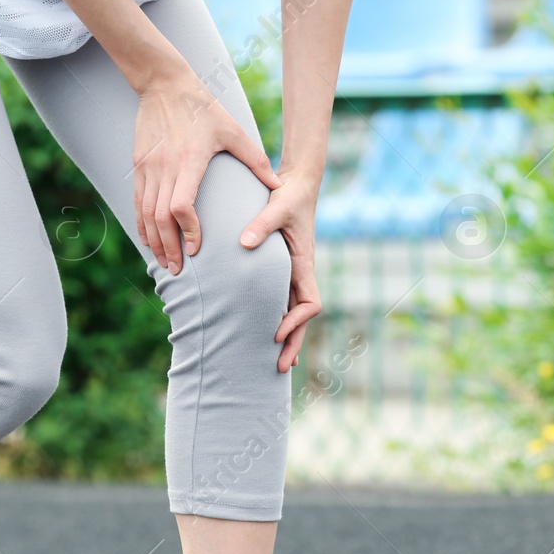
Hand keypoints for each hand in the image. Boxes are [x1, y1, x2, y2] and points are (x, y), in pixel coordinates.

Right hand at [132, 67, 280, 274]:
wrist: (164, 85)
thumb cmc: (203, 108)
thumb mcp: (233, 130)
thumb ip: (255, 159)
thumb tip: (277, 185)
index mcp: (189, 161)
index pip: (181, 206)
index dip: (188, 231)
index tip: (197, 249)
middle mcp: (165, 168)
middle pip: (161, 218)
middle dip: (169, 248)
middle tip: (179, 270)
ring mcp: (149, 168)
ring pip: (146, 214)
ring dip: (154, 242)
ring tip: (164, 263)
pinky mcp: (139, 166)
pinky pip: (137, 203)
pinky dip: (142, 225)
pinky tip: (149, 241)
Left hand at [239, 167, 321, 373]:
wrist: (296, 184)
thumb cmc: (288, 195)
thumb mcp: (276, 207)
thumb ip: (261, 224)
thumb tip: (243, 243)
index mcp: (304, 264)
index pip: (310, 305)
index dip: (295, 322)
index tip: (275, 332)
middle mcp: (301, 274)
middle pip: (303, 319)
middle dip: (294, 343)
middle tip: (281, 369)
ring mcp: (294, 274)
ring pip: (295, 314)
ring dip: (288, 338)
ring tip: (276, 364)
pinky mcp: (285, 270)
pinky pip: (284, 302)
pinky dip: (280, 321)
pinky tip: (268, 335)